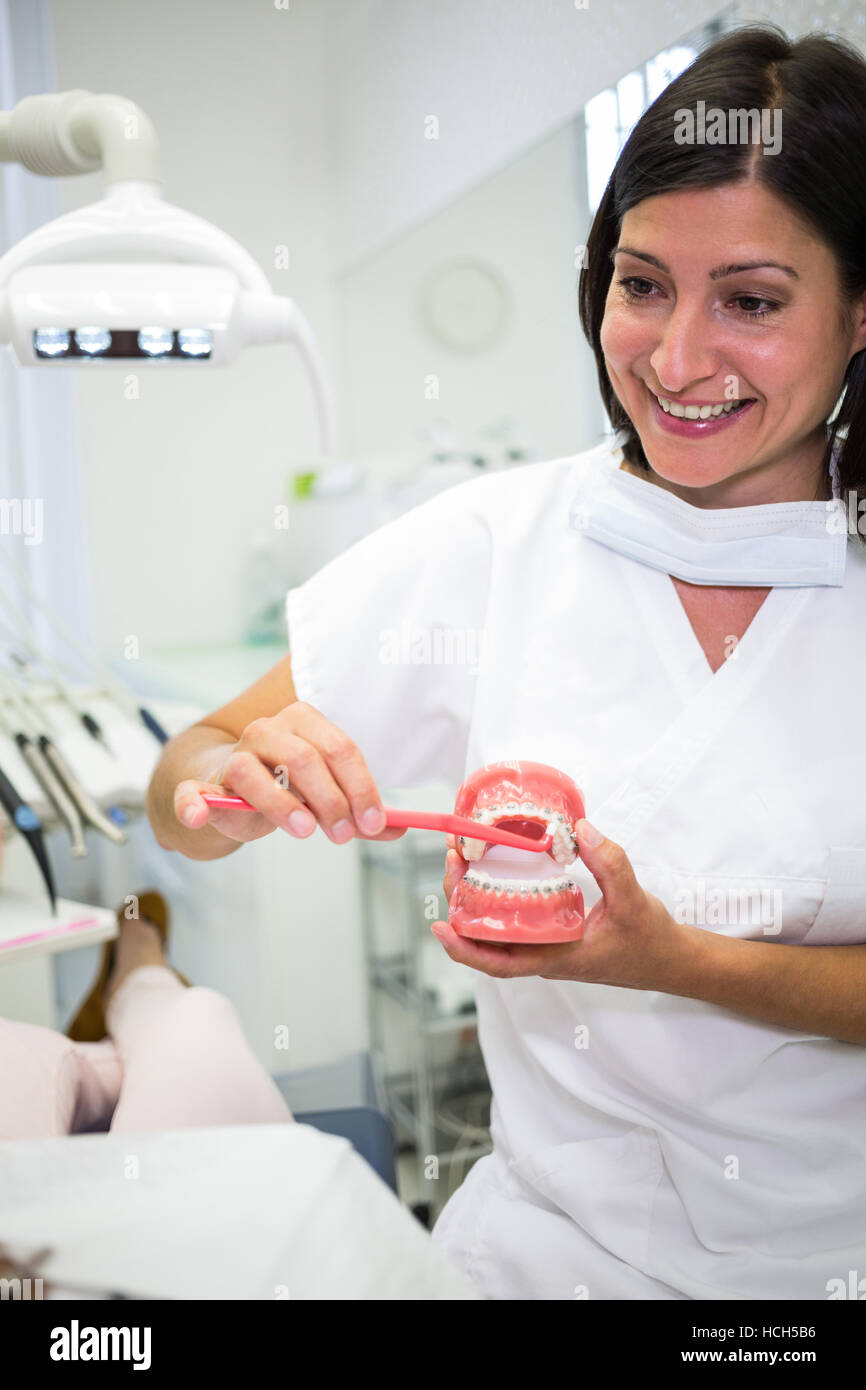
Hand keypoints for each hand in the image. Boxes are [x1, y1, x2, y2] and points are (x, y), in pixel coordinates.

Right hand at [172, 701, 407, 846]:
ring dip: (280, 804)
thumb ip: (359, 812)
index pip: (340, 749)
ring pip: (252, 772)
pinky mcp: (202, 785)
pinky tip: (201, 816)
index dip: (360, 787)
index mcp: (303, 723)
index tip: (372, 822)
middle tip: (344, 834)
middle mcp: (267, 730)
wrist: (228, 791)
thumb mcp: (325, 797)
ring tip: (304, 830)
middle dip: (330, 799)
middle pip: (304, 758)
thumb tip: (399, 828)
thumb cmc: (285, 788)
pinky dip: (194, 803)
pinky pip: (193, 790)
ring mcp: (232, 755)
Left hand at [432, 821, 692, 988]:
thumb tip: (581, 829)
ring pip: (499, 930)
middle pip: (489, 941)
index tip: (440, 927)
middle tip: (452, 862)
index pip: (501, 963)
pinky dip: (498, 900)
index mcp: (558, 957)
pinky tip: (491, 871)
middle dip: (462, 906)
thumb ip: (610, 864)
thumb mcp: (633, 900)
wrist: (668, 959)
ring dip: (476, 899)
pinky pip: (516, 921)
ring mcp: (548, 946)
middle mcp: (545, 954)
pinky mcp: (554, 934)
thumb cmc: (650, 940)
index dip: (466, 949)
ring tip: (463, 859)